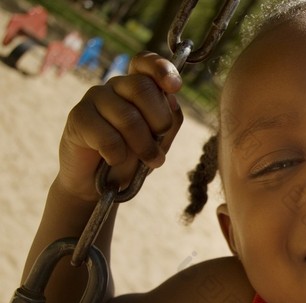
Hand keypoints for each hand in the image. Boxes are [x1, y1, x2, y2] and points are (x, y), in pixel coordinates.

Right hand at [58, 52, 183, 200]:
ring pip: (127, 115)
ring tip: (149, 161)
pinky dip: (117, 154)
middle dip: (158, 122)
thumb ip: (170, 119)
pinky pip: (107, 136)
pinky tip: (114, 160)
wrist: (97, 184)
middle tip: (160, 148)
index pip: (145, 62)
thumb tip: (171, 99)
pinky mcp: (78, 117)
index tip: (175, 87)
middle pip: (142, 88)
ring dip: (143, 145)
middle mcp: (116, 86)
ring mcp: (95, 98)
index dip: (161, 69)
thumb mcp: (160, 141)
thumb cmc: (132, 158)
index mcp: (137, 86)